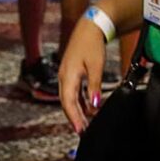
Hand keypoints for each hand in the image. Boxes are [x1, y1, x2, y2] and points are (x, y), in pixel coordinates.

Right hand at [57, 18, 107, 133]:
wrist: (88, 29)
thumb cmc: (91, 45)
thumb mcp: (96, 67)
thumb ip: (94, 87)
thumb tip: (94, 105)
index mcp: (67, 75)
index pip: (68, 101)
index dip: (73, 117)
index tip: (79, 130)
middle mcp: (63, 76)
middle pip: (66, 102)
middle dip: (74, 118)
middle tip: (82, 131)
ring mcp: (65, 74)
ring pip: (68, 98)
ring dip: (76, 111)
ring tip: (85, 123)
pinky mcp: (70, 73)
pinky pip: (72, 91)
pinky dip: (78, 102)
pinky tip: (87, 108)